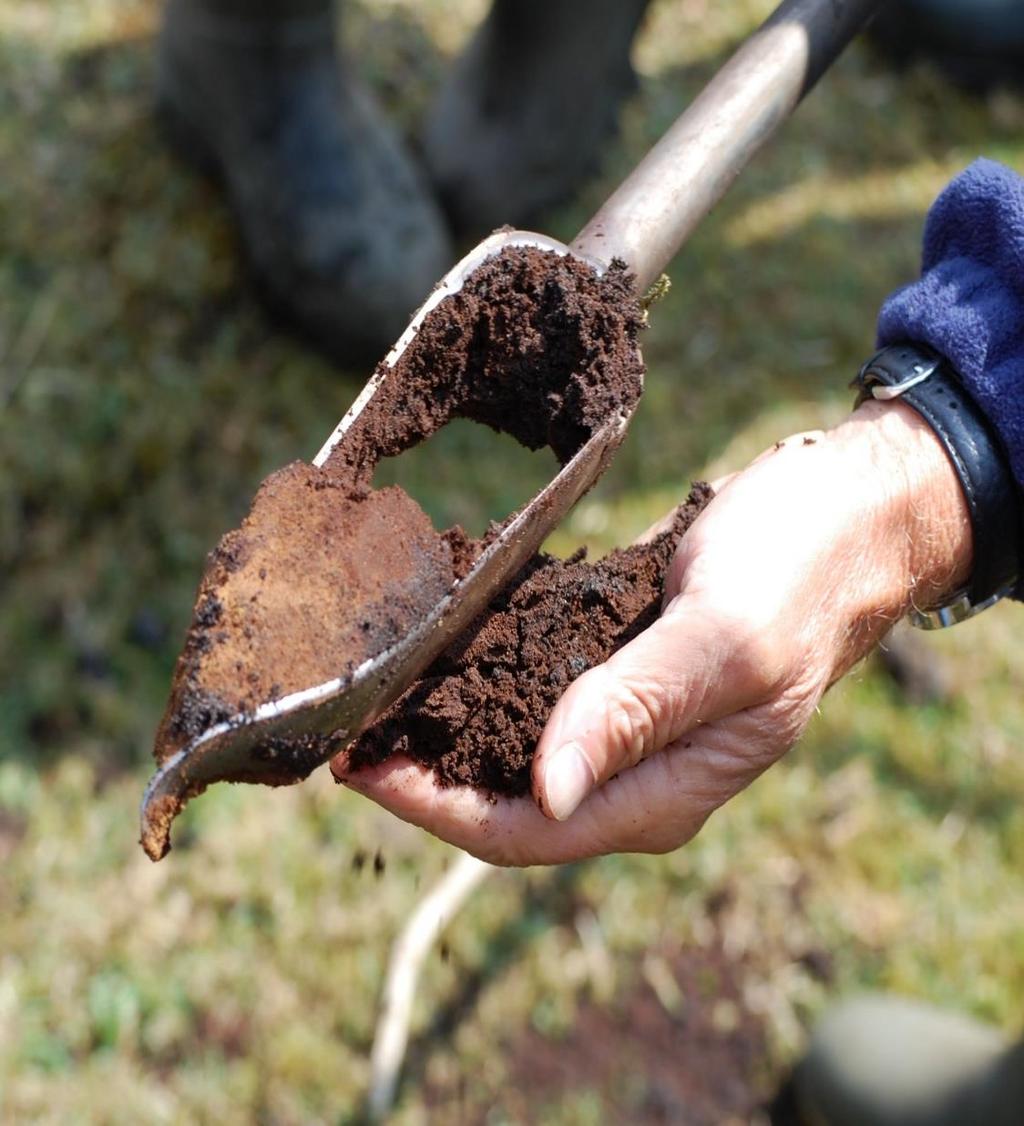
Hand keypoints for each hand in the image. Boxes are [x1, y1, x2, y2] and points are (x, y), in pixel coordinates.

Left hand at [333, 401, 970, 864]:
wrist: (844, 516)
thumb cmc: (800, 573)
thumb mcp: (724, 639)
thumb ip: (636, 711)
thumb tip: (550, 790)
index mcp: (663, 791)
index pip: (523, 831)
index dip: (433, 807)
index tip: (358, 762)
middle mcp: (636, 773)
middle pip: (502, 800)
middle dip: (420, 771)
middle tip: (343, 724)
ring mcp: (626, 725)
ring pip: (509, 748)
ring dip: (440, 725)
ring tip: (368, 691)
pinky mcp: (617, 672)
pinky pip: (532, 692)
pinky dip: (479, 676)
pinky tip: (433, 648)